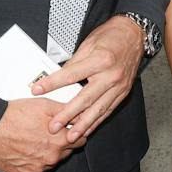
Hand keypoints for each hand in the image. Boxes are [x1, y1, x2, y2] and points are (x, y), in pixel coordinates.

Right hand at [0, 97, 79, 171]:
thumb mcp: (43, 106)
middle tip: (50, 132)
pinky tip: (27, 150)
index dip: (77, 132)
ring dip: (49, 153)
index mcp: (59, 141)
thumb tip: (80, 114)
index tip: (72, 129)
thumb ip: (66, 112)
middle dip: (63, 142)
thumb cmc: (11, 117)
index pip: (81, 140)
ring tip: (35, 139)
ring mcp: (37, 169)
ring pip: (52, 162)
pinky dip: (35, 163)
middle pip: (67, 152)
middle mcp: (50, 158)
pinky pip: (37, 171)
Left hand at [31, 15, 143, 141]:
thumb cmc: (111, 36)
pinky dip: (97, 121)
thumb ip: (73, 64)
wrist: (134, 34)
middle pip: (85, 98)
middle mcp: (111, 75)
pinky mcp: (123, 92)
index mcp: (100, 60)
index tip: (38, 90)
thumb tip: (58, 78)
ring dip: (84, 125)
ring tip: (71, 136)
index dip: (53, 83)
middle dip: (68, 114)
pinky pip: (108, 110)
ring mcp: (119, 86)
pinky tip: (87, 129)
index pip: (71, 75)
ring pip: (99, 109)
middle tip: (54, 126)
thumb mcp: (88, 44)